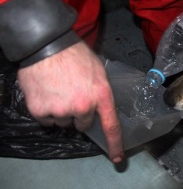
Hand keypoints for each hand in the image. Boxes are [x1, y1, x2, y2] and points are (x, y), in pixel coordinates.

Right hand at [17, 41, 123, 162]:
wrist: (47, 46)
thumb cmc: (75, 54)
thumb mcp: (98, 71)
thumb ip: (101, 91)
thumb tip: (100, 107)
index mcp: (101, 95)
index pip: (111, 126)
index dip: (115, 144)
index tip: (118, 159)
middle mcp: (83, 106)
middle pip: (83, 124)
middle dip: (80, 114)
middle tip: (73, 95)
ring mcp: (61, 110)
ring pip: (64, 123)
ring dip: (62, 112)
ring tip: (59, 91)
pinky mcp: (41, 111)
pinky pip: (47, 121)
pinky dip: (47, 111)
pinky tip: (48, 94)